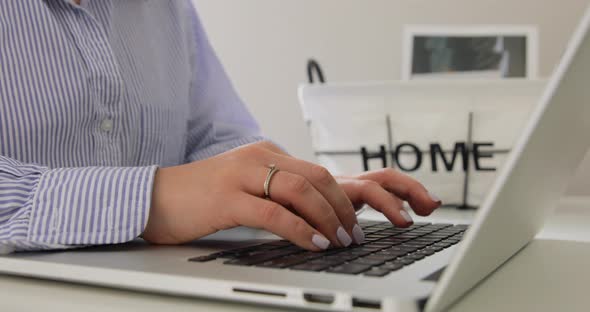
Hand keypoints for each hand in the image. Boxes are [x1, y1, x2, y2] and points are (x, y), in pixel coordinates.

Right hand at [142, 141, 440, 250]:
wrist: (155, 197)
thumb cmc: (202, 199)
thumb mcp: (246, 189)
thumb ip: (277, 193)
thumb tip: (315, 215)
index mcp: (267, 155)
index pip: (319, 170)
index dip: (349, 195)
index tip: (362, 220)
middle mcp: (259, 158)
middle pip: (318, 176)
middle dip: (346, 207)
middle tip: (357, 235)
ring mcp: (242, 175)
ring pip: (301, 189)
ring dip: (329, 218)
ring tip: (342, 241)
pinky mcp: (227, 197)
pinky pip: (273, 211)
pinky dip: (300, 228)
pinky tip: (314, 243)